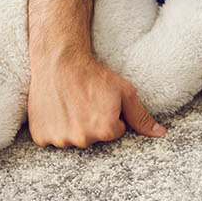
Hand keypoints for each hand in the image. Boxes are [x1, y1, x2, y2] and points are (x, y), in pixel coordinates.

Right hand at [27, 50, 165, 147]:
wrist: (59, 61)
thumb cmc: (94, 75)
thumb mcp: (124, 92)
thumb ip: (141, 116)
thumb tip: (161, 134)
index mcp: (106, 131)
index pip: (115, 131)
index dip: (110, 114)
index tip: (99, 100)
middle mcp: (82, 139)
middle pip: (93, 137)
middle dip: (92, 122)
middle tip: (84, 101)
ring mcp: (59, 139)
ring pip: (71, 139)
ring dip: (72, 126)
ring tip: (69, 104)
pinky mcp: (40, 136)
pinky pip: (50, 139)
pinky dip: (52, 127)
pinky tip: (56, 110)